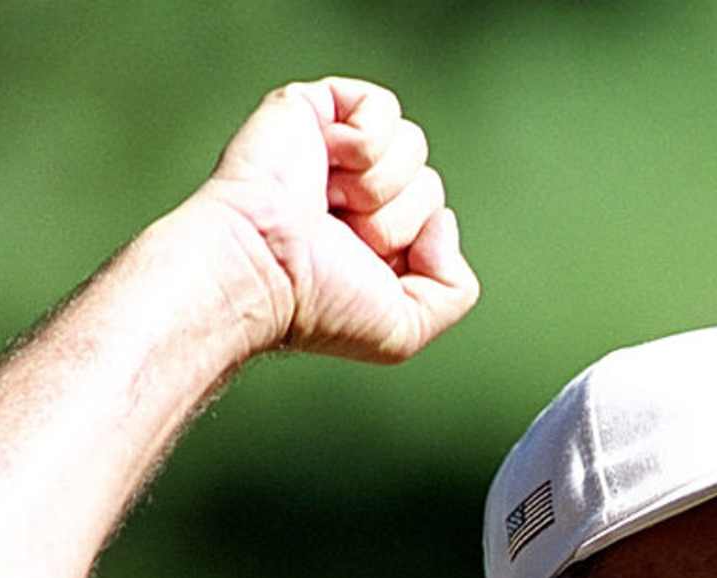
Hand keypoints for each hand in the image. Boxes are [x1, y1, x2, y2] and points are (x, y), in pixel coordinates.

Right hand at [194, 77, 479, 363]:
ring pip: (413, 145)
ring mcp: (336, 147)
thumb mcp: (405, 330)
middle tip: (342, 233)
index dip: (414, 244)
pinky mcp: (314, 108)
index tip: (365, 262)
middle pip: (430, 183)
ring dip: (378, 186)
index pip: (437, 218)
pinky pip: (383, 107)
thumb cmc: (317, 304)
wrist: (262, 269)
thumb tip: (445, 220)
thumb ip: (454, 291)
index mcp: (377, 234)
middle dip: (395, 218)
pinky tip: (325, 164)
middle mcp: (357, 190)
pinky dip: (363, 143)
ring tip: (329, 204)